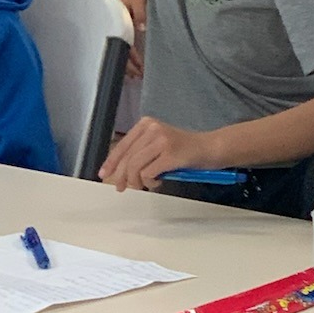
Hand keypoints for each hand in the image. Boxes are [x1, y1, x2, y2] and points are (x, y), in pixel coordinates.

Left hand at [99, 116, 225, 191]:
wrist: (210, 148)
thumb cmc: (183, 150)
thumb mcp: (158, 144)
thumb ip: (140, 152)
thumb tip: (118, 170)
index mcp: (146, 124)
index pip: (122, 145)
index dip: (111, 162)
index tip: (104, 175)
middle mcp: (152, 128)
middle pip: (127, 158)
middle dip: (122, 176)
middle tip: (122, 188)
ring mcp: (162, 140)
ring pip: (135, 167)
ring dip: (137, 181)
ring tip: (146, 185)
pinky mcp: (170, 154)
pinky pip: (148, 173)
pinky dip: (150, 182)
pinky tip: (159, 181)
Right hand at [120, 0, 145, 80]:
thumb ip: (141, 12)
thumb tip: (142, 28)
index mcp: (120, 26)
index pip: (126, 48)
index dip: (133, 61)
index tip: (141, 71)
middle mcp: (115, 32)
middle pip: (120, 55)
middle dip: (129, 68)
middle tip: (139, 77)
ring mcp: (113, 32)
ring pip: (117, 54)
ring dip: (125, 66)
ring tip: (134, 76)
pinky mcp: (115, 31)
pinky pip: (118, 48)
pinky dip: (123, 59)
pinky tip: (128, 67)